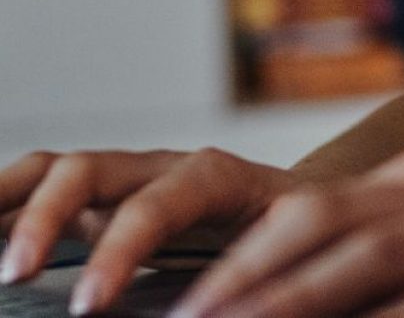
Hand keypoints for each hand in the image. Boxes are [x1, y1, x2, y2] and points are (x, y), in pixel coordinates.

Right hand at [0, 147, 297, 313]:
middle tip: (14, 274)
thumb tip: (204, 306)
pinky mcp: (108, 199)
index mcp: (216, 178)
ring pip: (60, 171)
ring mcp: (130, 178)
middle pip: (93, 168)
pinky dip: (13, 205)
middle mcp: (164, 168)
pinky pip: (50, 188)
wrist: (306, 207)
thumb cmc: (296, 235)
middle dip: (48, 216)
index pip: (162, 200)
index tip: (89, 305)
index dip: (122, 247)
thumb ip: (247, 277)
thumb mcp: (285, 253)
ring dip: (12, 199)